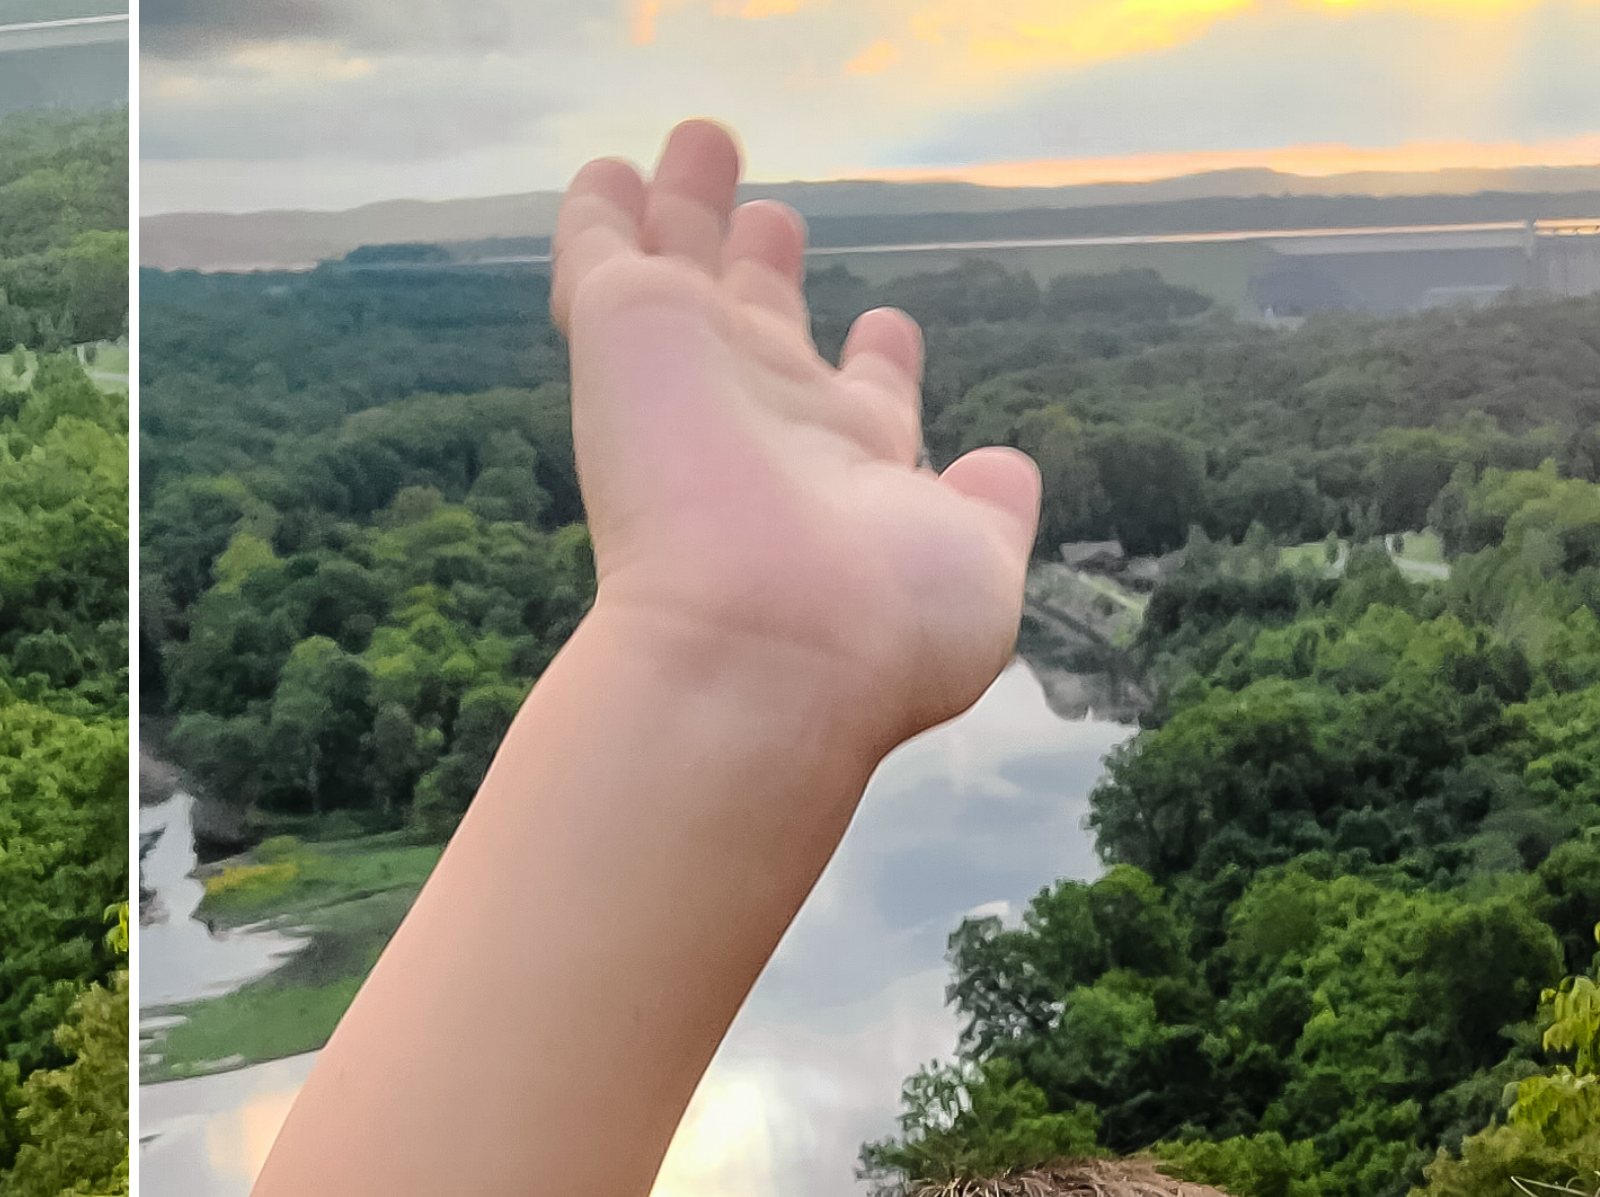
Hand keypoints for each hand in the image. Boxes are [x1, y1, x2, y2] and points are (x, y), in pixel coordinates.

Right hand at [553, 121, 1041, 752]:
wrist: (763, 650)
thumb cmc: (878, 632)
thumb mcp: (976, 568)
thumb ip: (987, 512)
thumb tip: (1001, 472)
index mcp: (849, 474)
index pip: (859, 402)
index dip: (876, 365)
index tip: (885, 328)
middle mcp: (766, 423)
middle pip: (763, 323)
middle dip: (769, 269)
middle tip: (774, 218)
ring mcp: (692, 379)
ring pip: (683, 272)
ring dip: (689, 210)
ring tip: (699, 144)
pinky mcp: (623, 336)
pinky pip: (600, 255)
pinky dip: (598, 215)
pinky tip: (604, 174)